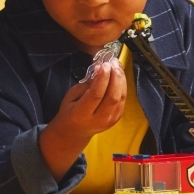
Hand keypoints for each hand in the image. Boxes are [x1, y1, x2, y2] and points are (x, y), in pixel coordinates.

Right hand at [39, 59, 126, 180]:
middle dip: (114, 77)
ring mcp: (110, 120)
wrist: (75, 131)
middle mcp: (99, 119)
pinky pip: (123, 100)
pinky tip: (119, 75)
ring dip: (121, 79)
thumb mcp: (71, 95)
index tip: (103, 64)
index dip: (102, 78)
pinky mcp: (117, 118)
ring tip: (117, 65)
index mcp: (82, 114)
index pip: (96, 95)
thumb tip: (99, 69)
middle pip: (112, 96)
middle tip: (112, 62)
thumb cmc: (70, 110)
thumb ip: (86, 84)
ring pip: (120, 98)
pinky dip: (123, 85)